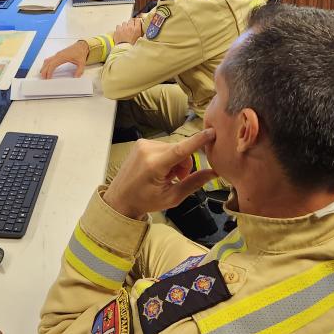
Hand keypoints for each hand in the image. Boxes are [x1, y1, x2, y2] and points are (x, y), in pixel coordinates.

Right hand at [39, 41, 89, 77]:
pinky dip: (46, 64)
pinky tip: (46, 68)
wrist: (81, 46)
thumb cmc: (80, 52)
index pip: (52, 64)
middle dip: (44, 71)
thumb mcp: (82, 62)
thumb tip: (76, 77)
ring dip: (44, 67)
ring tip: (43, 74)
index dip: (49, 71)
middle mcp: (58, 55)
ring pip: (47, 61)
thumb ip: (79, 71)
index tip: (48, 77)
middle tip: (43, 78)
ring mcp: (57, 54)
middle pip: (48, 63)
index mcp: (62, 57)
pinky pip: (50, 59)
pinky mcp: (58, 55)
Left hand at [102, 129, 217, 219]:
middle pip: (180, 149)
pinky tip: (158, 169)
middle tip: (177, 179)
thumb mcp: (172, 197)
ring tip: (165, 176)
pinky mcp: (140, 143)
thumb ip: (193, 183)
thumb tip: (214, 172)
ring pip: (173, 147)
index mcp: (154, 165)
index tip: (212, 131)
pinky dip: (167, 157)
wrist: (119, 199)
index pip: (181, 149)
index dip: (198, 140)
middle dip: (185, 163)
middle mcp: (147, 150)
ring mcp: (142, 144)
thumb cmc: (145, 201)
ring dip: (175, 160)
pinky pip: (163, 146)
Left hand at [113, 18, 142, 44]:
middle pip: (131, 20)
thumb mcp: (140, 39)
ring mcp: (123, 28)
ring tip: (125, 31)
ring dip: (125, 26)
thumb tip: (142, 28)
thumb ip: (141, 32)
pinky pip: (118, 26)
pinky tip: (120, 32)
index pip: (138, 20)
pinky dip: (119, 28)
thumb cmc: (132, 46)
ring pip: (124, 23)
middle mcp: (130, 27)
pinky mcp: (117, 31)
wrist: (124, 50)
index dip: (137, 21)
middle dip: (131, 23)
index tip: (137, 23)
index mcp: (137, 29)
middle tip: (131, 27)